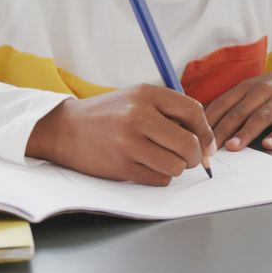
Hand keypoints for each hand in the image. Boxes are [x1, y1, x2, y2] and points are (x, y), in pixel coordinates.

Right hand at [25, 84, 215, 186]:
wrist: (64, 129)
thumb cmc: (106, 115)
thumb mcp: (136, 98)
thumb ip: (169, 111)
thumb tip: (204, 139)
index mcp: (147, 94)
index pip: (194, 112)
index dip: (206, 132)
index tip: (208, 145)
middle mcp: (139, 115)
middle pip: (190, 144)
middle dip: (196, 156)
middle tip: (189, 159)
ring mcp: (129, 142)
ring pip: (177, 165)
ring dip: (176, 168)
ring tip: (162, 161)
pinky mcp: (121, 166)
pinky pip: (159, 179)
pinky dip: (160, 177)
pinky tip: (147, 167)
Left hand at [205, 60, 271, 151]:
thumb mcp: (253, 90)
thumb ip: (234, 106)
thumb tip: (205, 128)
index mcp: (246, 87)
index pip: (222, 104)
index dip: (208, 122)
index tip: (197, 140)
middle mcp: (262, 90)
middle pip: (238, 112)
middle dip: (222, 131)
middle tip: (210, 148)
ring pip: (261, 116)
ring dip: (245, 132)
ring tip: (233, 146)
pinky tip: (268, 145)